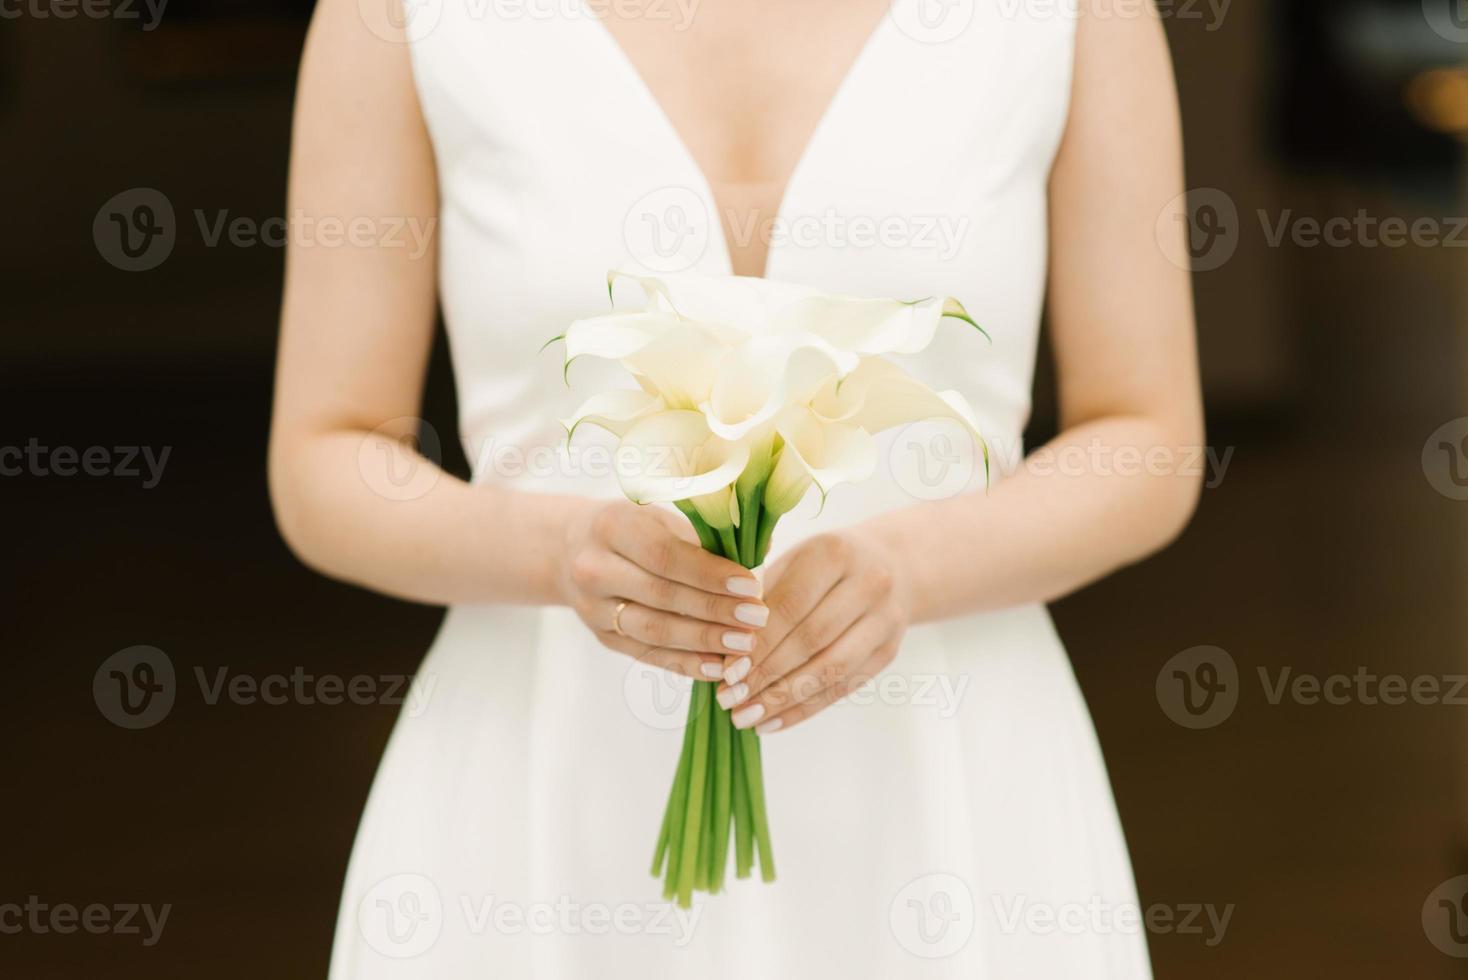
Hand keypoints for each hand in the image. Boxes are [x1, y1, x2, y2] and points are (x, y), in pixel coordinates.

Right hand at [559, 500, 767, 678]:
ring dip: (703, 641)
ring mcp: (594, 608)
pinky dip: (685, 663)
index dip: (711, 574)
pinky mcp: (602, 637)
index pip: (666, 556)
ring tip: (744, 645)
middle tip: (757, 618)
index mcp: (612, 526)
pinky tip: (717, 667)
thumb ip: (703, 536)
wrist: (571, 548)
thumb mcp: (659, 516)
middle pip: (661, 596)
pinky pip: (648, 654)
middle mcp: (594, 569)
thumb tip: (760, 552)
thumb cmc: (632, 527)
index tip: (751, 585)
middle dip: (714, 610)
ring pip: (654, 631)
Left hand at [715, 531, 910, 734]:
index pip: (791, 606)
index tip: (726, 672)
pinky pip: (843, 688)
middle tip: (730, 699)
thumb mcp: (791, 561)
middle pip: (811, 639)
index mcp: (834, 553)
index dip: (758, 643)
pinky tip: (771, 722)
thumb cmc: (821, 565)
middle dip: (766, 674)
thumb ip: (759, 597)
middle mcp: (868, 583)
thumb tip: (723, 651)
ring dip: (784, 699)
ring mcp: (884, 620)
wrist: (891, 565)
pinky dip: (804, 709)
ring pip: (830, 669)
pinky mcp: (888, 651)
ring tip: (745, 717)